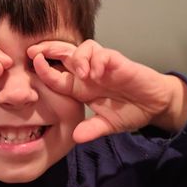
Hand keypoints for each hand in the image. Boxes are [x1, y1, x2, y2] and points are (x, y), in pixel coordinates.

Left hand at [27, 40, 186, 142]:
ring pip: (83, 48)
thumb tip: (76, 138)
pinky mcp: (118, 62)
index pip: (56, 75)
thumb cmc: (129, 111)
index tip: (32, 67)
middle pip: (64, 53)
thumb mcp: (107, 125)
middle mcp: (88, 73)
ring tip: (81, 73)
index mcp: (80, 87)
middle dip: (48, 49)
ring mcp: (102, 66)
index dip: (43, 70)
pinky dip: (98, 61)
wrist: (155, 105)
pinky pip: (104, 54)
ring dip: (78, 58)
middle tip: (34, 52)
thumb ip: (92, 129)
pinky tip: (97, 74)